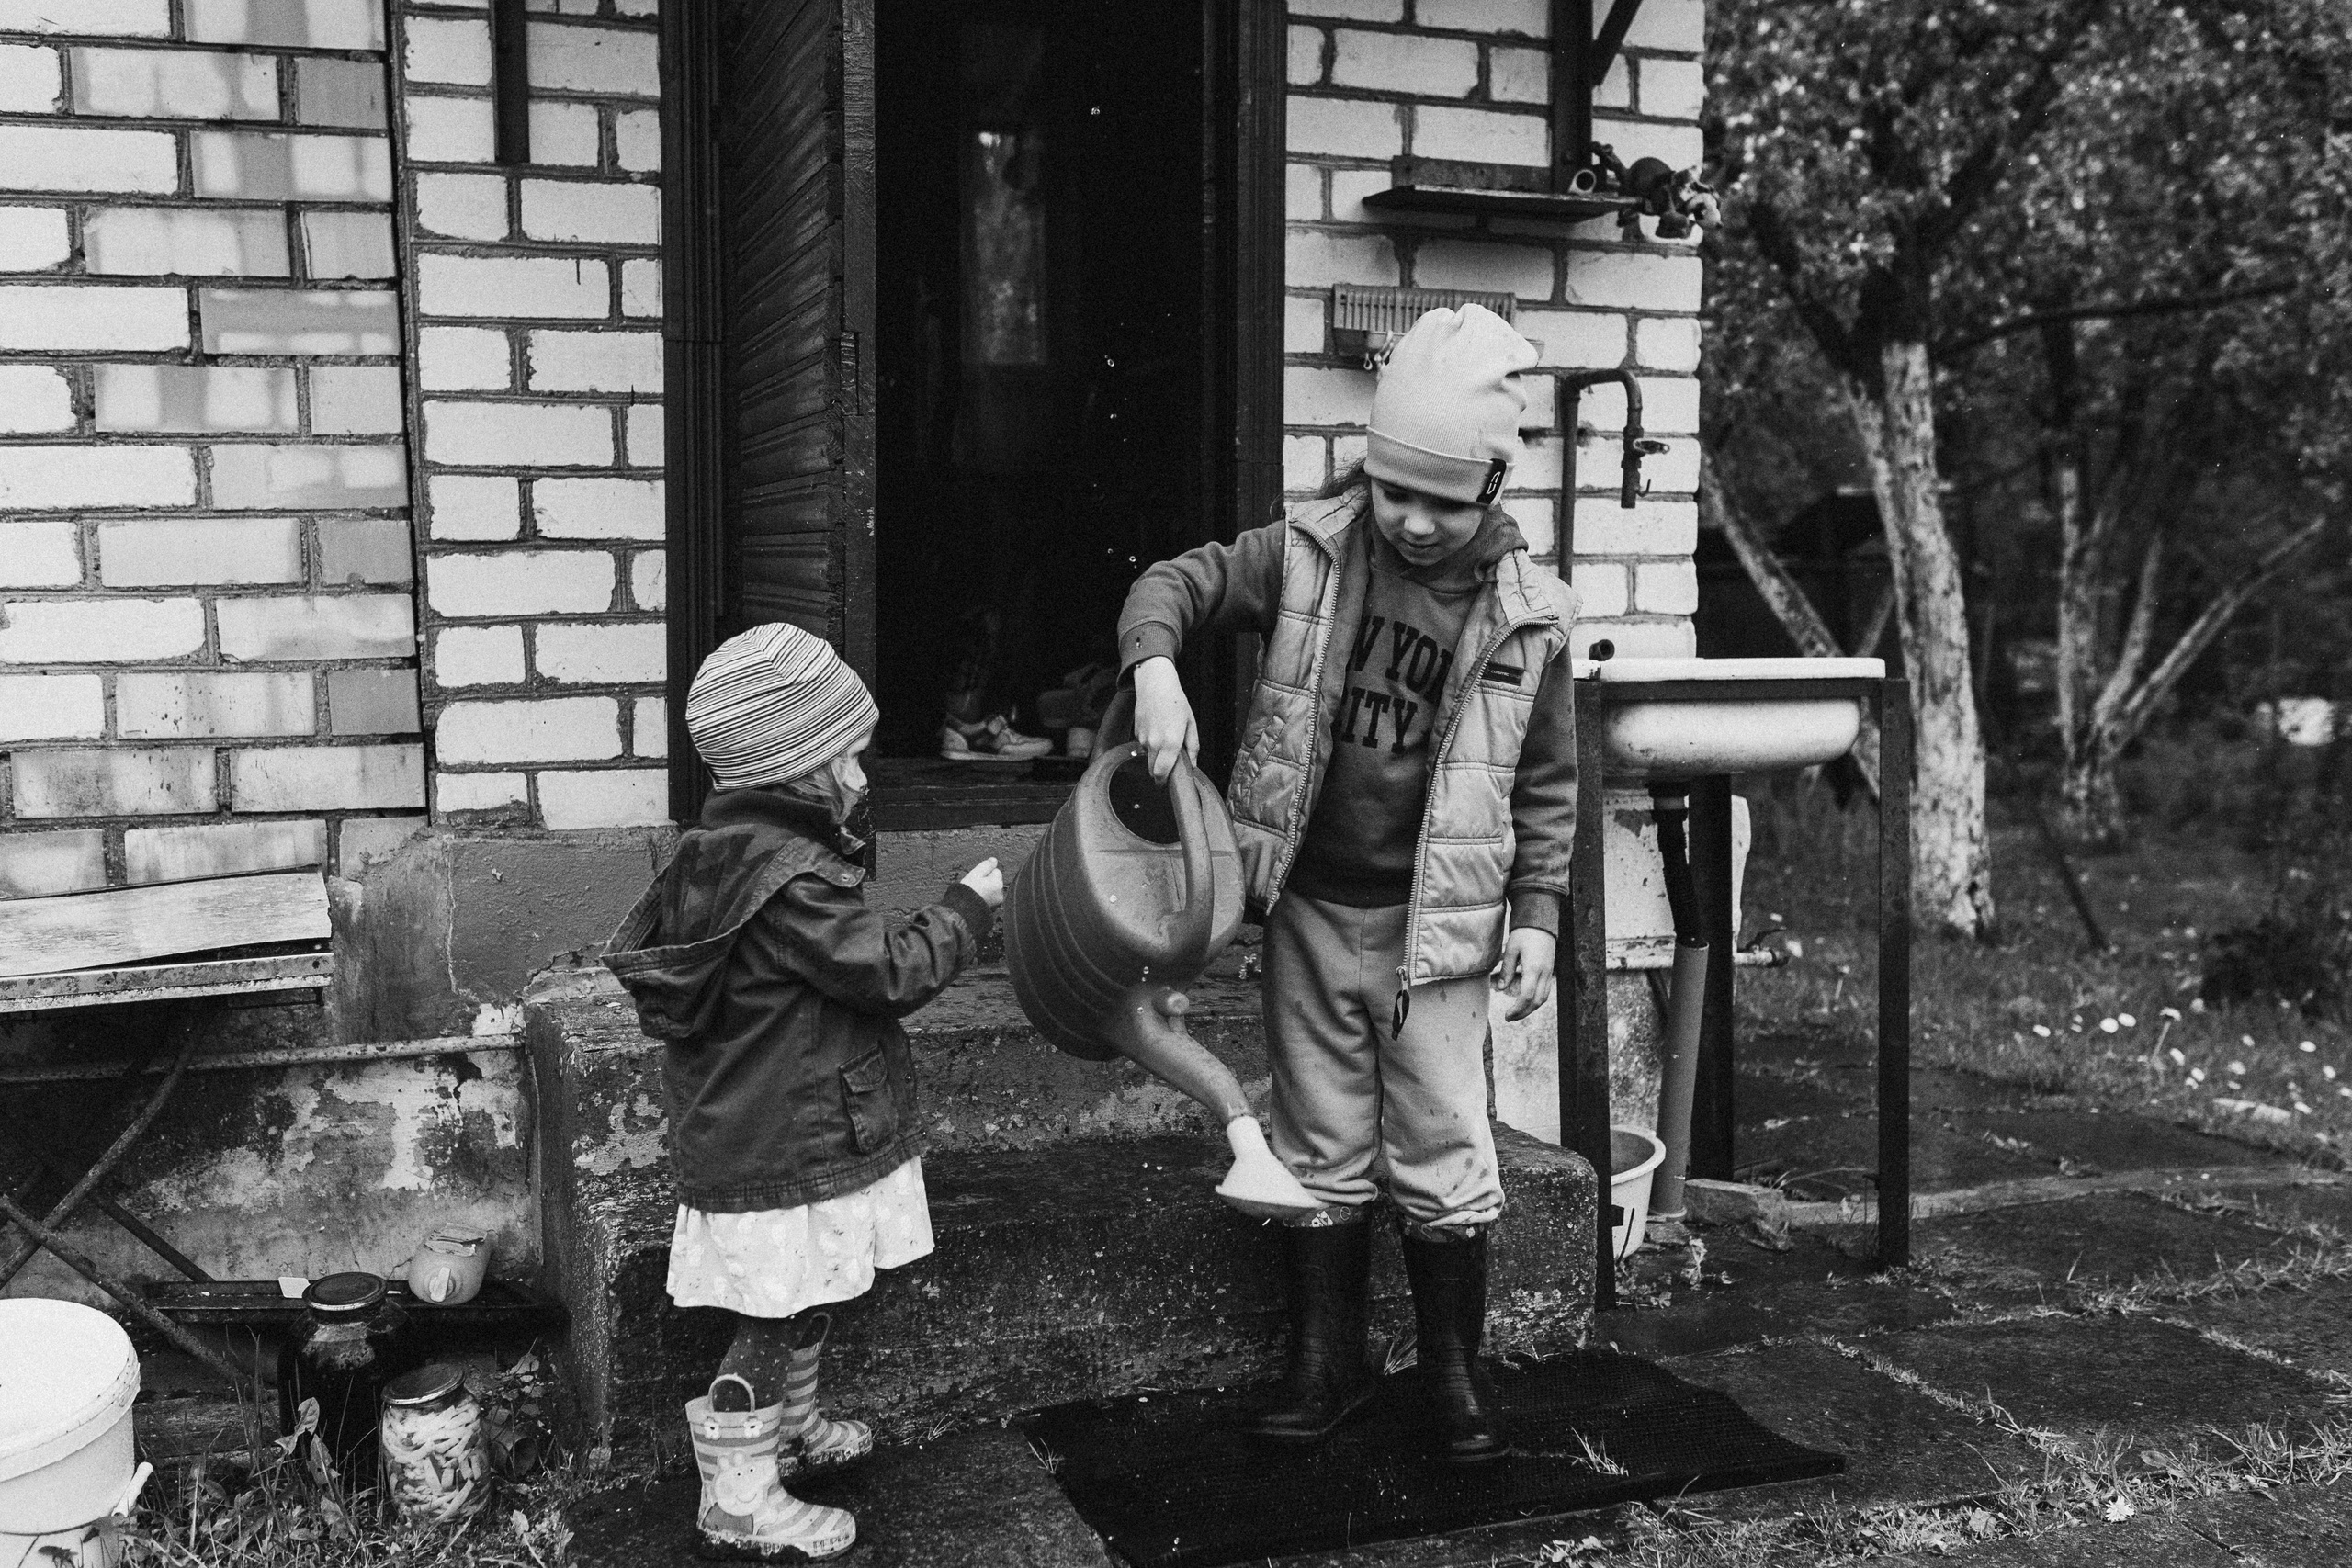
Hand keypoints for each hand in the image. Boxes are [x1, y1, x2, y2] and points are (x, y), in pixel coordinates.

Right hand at [958, 856, 1004, 910]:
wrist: (963, 909)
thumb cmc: (968, 890)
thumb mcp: (976, 873)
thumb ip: (986, 865)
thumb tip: (994, 860)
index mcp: (997, 882)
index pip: (996, 871)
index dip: (985, 872)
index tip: (977, 877)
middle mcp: (1000, 892)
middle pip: (995, 880)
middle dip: (987, 881)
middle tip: (975, 885)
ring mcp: (997, 901)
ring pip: (992, 889)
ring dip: (986, 889)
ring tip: (975, 892)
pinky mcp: (993, 908)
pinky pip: (990, 898)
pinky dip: (985, 897)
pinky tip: (977, 898)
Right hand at [1131, 657, 1198, 782]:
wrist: (1155, 685)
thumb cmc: (1176, 702)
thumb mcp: (1191, 723)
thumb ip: (1193, 746)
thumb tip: (1193, 764)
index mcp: (1171, 742)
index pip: (1162, 773)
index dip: (1163, 782)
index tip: (1167, 784)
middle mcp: (1155, 743)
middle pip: (1152, 770)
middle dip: (1159, 773)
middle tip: (1168, 767)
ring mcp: (1143, 739)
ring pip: (1147, 758)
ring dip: (1155, 756)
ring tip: (1165, 740)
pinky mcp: (1136, 733)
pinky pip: (1142, 746)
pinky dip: (1149, 745)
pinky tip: (1156, 730)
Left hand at [1491, 928, 1556, 1020]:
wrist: (1541, 922)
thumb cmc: (1524, 933)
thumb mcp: (1511, 949)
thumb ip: (1506, 970)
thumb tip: (1501, 989)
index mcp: (1534, 968)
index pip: (1527, 995)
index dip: (1517, 1009)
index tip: (1507, 1015)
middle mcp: (1544, 972)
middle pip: (1537, 1001)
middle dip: (1523, 1013)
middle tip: (1509, 1017)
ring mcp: (1550, 972)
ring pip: (1544, 998)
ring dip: (1530, 1008)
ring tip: (1516, 1013)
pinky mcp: (1550, 970)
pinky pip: (1546, 991)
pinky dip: (1536, 1000)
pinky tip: (1525, 1001)